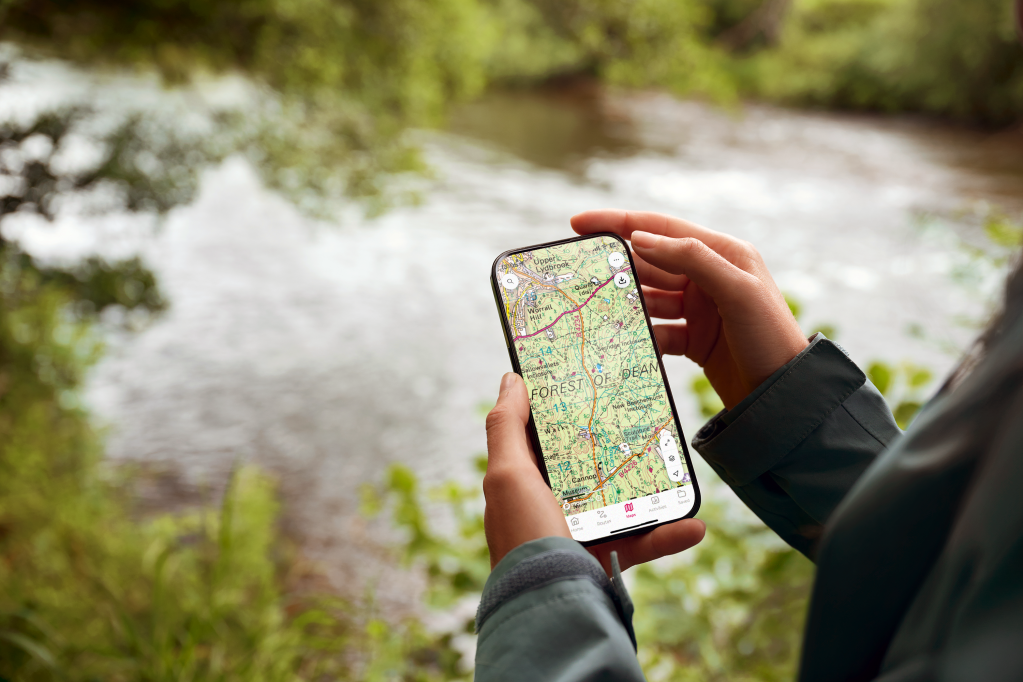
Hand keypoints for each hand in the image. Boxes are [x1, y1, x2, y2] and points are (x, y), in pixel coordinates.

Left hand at [484, 372, 704, 571]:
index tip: (589, 383)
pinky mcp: (603, 560)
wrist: (547, 611)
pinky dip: (668, 533)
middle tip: (640, 416)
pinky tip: (694, 526)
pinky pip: (642, 541)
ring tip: (674, 467)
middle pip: (585, 462)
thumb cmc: (523, 537)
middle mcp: (544, 505)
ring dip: (650, 486)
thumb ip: (506, 427)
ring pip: (619, 500)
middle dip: (613, 441)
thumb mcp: (507, 474)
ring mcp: (575, 532)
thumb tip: (510, 380)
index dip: (559, 409)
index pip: (539, 436)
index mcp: (519, 482)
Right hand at [572, 210, 807, 409]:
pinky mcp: (694, 339)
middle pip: (649, 263)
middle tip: (576, 274)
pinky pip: (656, 330)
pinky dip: (638, 333)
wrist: (785, 396)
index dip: (617, 222)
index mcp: (722, 252)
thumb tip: (640, 237)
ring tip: (590, 310)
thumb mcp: (736, 290)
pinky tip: (619, 339)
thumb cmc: (769, 336)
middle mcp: (708, 276)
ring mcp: (700, 309)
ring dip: (623, 302)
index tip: (578, 224)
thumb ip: (691, 258)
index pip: (660, 228)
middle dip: (615, 267)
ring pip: (649, 298)